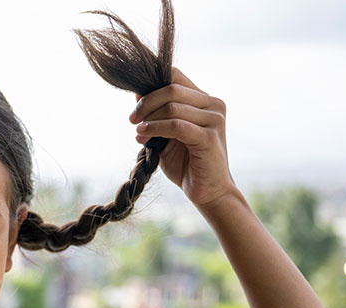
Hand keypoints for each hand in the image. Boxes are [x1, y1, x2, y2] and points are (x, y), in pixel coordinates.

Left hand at [130, 69, 235, 209]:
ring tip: (138, 133)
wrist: (208, 192)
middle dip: (146, 102)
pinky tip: (143, 137)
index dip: (152, 81)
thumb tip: (137, 93)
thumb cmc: (187, 165)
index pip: (176, 75)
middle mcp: (213, 105)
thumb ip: (157, 114)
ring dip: (149, 119)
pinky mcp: (209, 137)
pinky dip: (155, 129)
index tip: (135, 100)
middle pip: (172, 88)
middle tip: (132, 119)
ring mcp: (214, 120)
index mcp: (205, 100)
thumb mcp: (167, 135)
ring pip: (172, 106)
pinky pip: (176, 125)